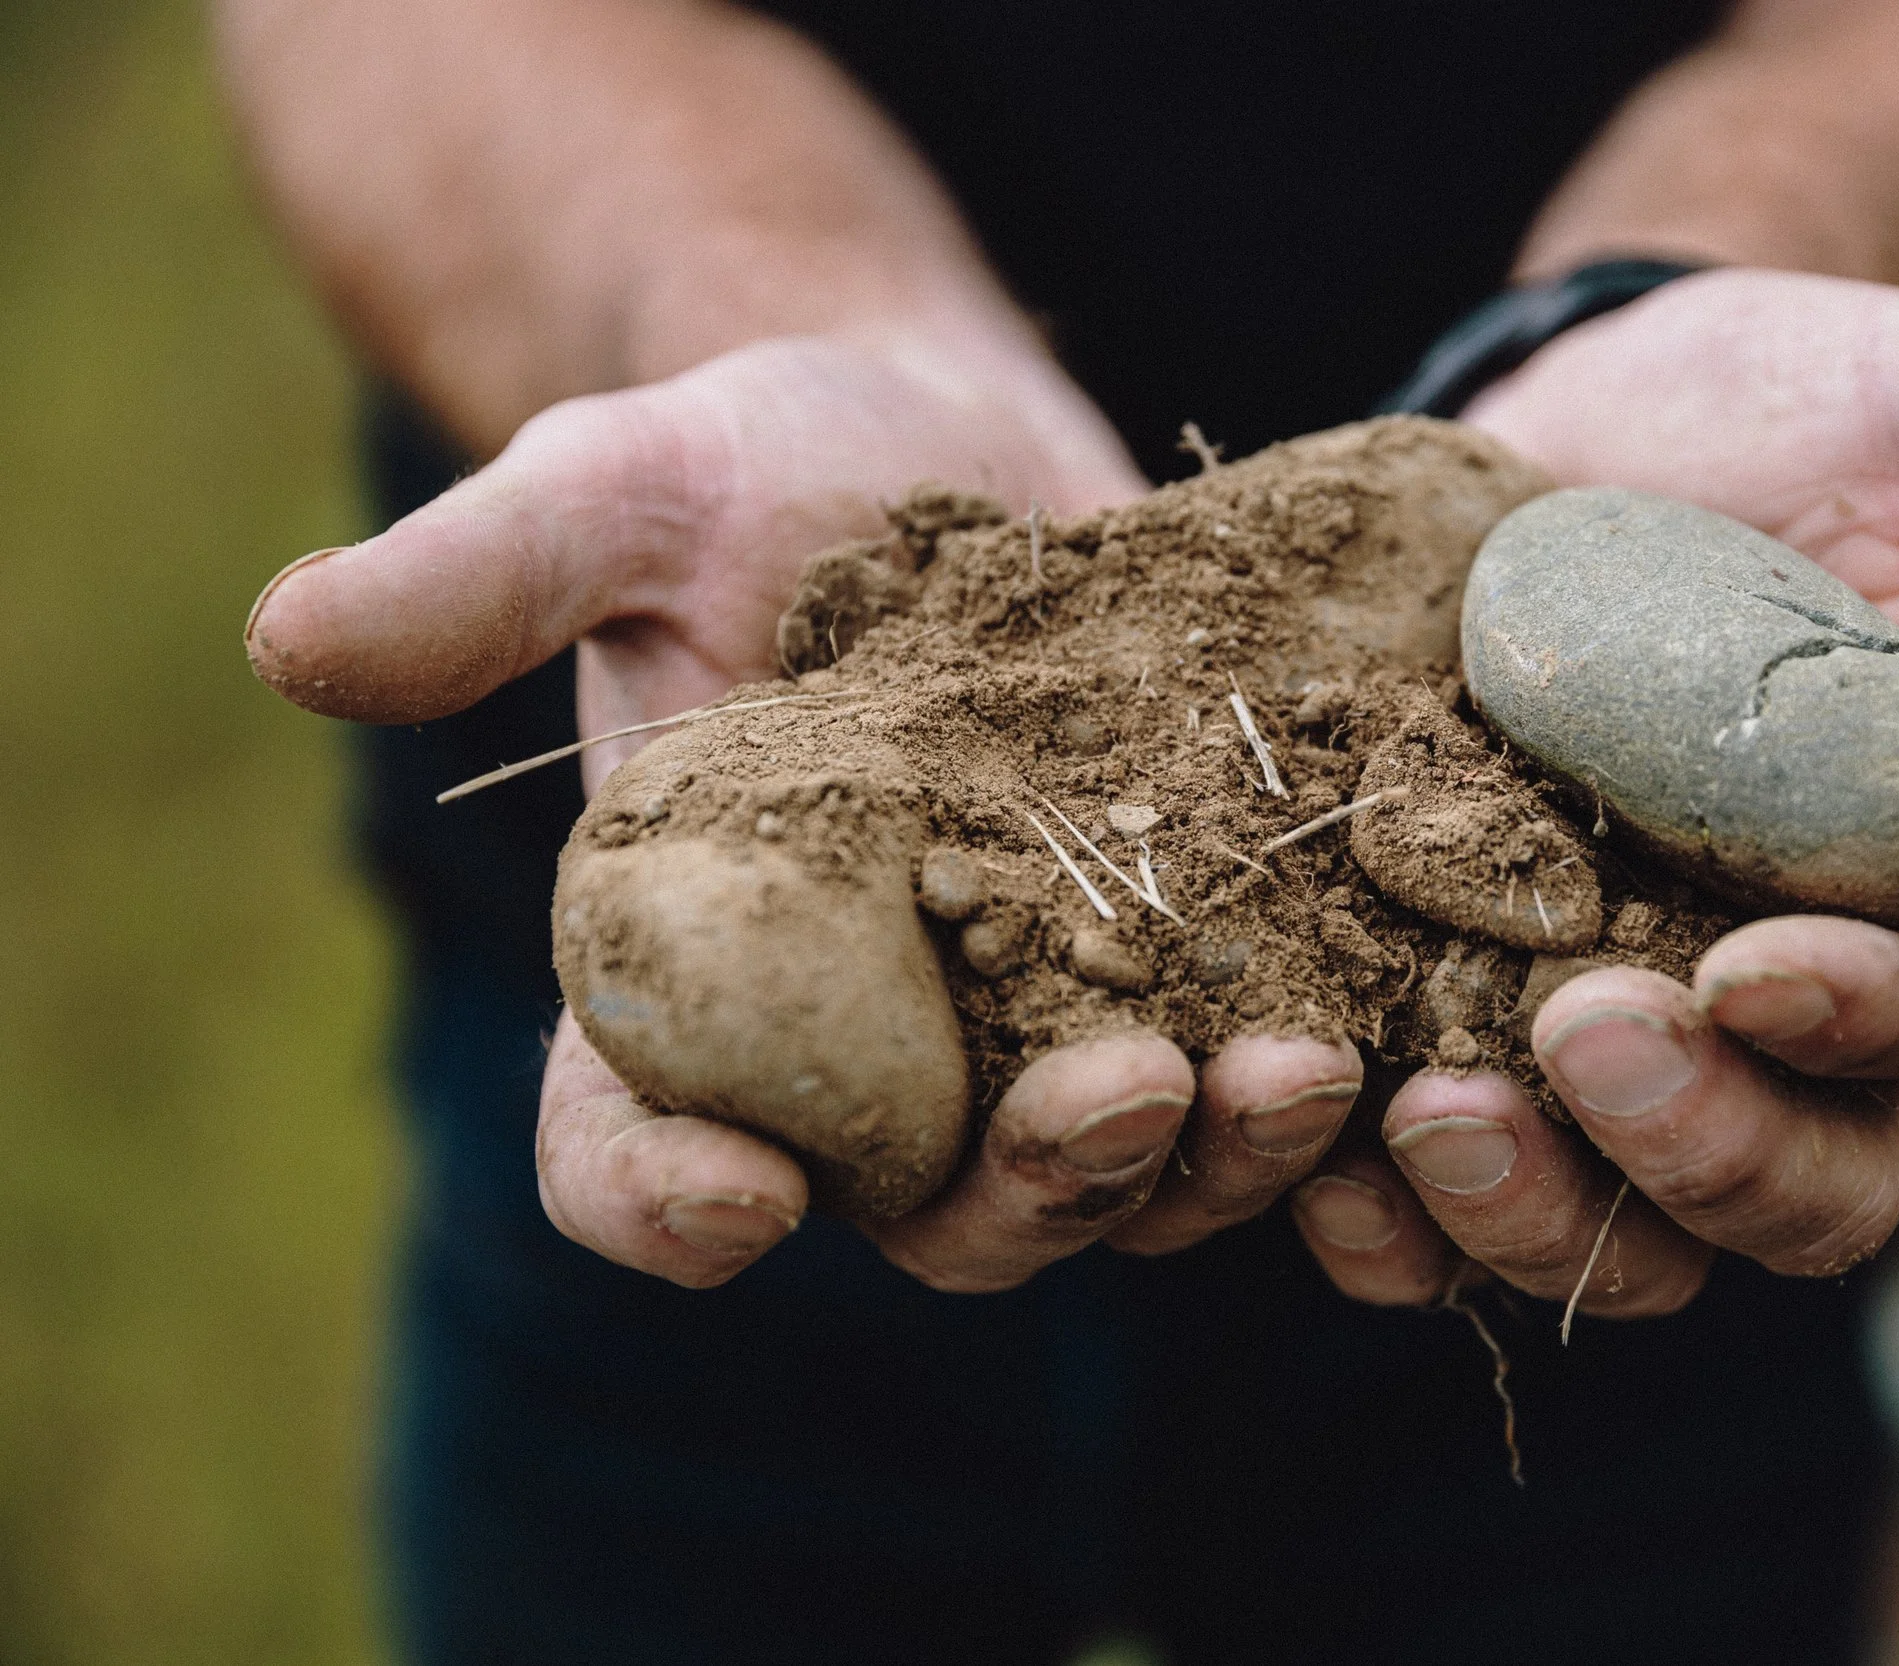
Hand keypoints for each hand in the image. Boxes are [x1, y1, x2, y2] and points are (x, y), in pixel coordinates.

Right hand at [247, 326, 1369, 1289]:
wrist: (953, 432)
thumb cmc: (762, 462)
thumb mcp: (626, 487)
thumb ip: (487, 570)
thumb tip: (291, 640)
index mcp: (696, 989)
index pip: (633, 1152)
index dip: (662, 1200)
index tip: (727, 1196)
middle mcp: (871, 1055)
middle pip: (932, 1216)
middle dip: (1028, 1189)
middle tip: (1124, 1100)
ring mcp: (1043, 1028)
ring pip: (1121, 1183)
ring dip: (1210, 1161)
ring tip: (1307, 1065)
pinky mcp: (1196, 972)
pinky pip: (1256, 1080)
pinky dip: (1326, 1088)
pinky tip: (1408, 1028)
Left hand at [1283, 268, 1898, 1314]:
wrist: (1591, 392)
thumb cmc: (1808, 396)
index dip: (1868, 1026)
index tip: (1750, 970)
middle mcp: (1780, 990)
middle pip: (1792, 1187)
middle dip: (1695, 1157)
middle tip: (1575, 1045)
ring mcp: (1609, 1005)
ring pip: (1610, 1221)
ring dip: (1524, 1211)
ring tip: (1416, 1113)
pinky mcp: (1447, 994)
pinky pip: (1424, 1165)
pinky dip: (1371, 1186)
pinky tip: (1301, 1107)